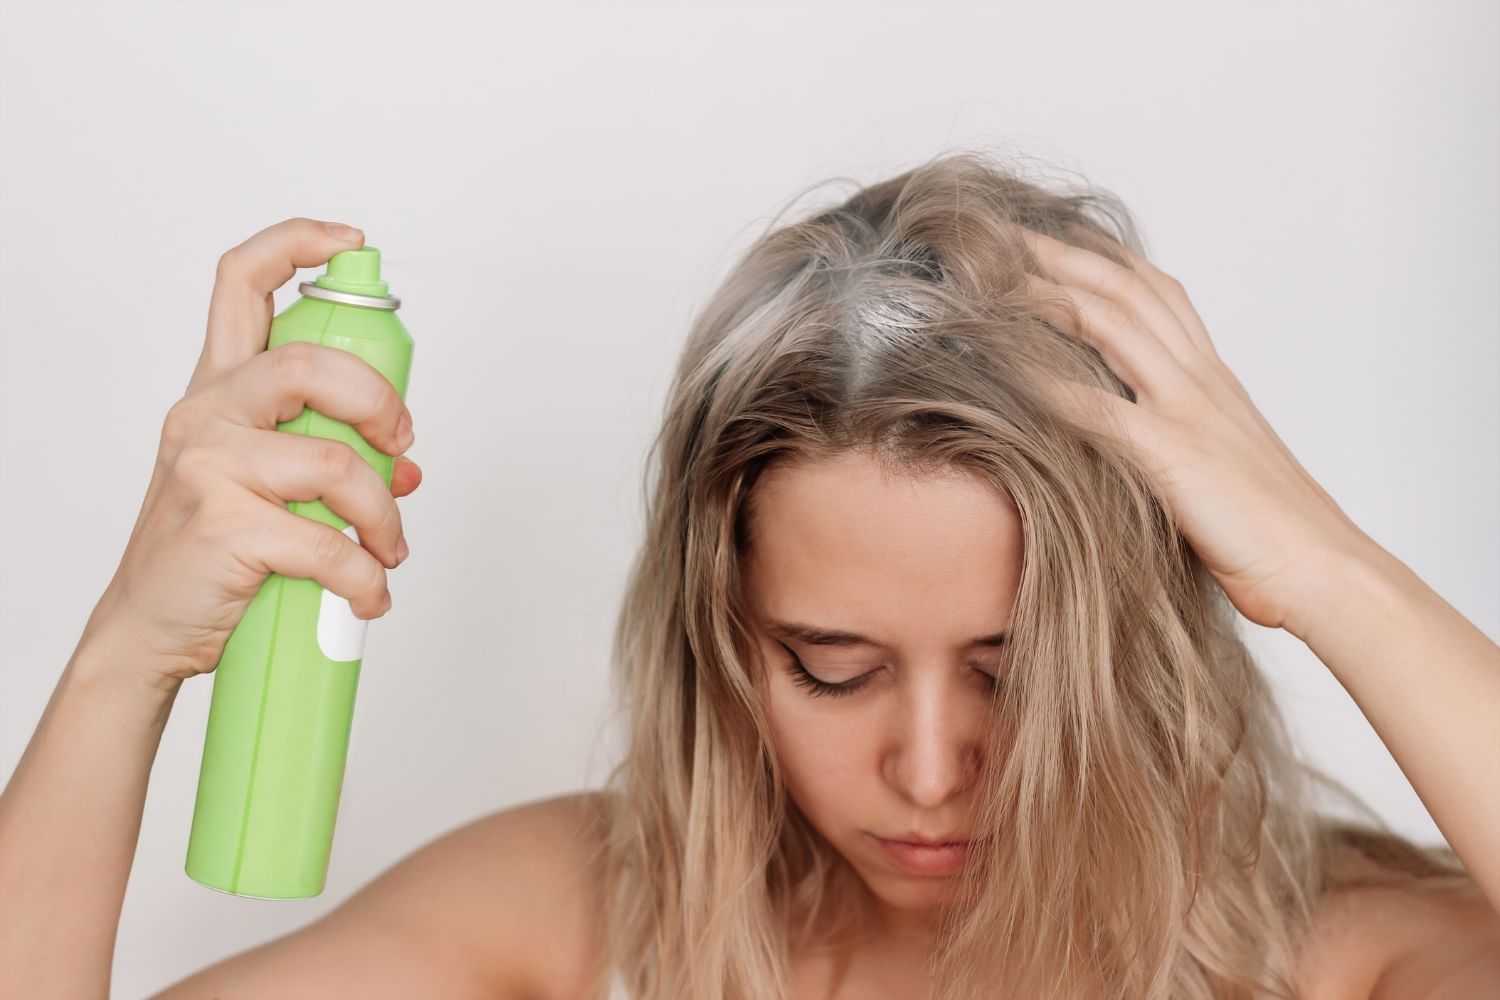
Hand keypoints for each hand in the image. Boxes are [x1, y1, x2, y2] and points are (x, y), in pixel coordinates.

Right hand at [83, 217, 422, 689]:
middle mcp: (206, 413)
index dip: (297, 245)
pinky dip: (365, 576)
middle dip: (379, 402)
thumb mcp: (262, 487)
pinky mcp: (221, 524)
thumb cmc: (210, 554)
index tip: (351, 242)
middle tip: (400, 445)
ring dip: (383, 513)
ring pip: (333, 462)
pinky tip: (368, 595)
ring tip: (387, 549)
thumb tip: (406, 466)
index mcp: (218, 390)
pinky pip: (327, 543)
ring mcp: (207, 465)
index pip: (241, 284)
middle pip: (308, 365)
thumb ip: (327, 460)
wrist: (148, 631)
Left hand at [1018, 227, 1371, 633]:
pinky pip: (1100, 406)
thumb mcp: (1217, 463)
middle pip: (1123, 287)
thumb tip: (1122, 434)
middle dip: (1057, 253)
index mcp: (1211, 377)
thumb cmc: (1270, 531)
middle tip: (997, 235)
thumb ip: (1174, 434)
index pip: (1153, 290)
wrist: (1325, 569)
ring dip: (1046, 293)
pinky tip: (1005, 368)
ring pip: (1112, 323)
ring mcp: (1189, 411)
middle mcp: (1200, 378)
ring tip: (989, 276)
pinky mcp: (1175, 455)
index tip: (1045, 241)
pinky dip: (1049, 383)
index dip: (1097, 257)